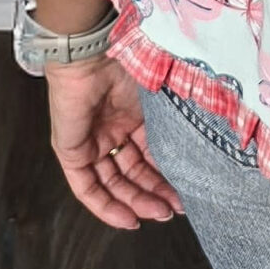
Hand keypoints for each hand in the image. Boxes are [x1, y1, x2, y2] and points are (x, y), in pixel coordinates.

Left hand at [44, 55, 185, 228]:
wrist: (97, 50)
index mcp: (132, 115)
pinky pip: (86, 186)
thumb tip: (198, 155)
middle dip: (153, 193)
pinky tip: (127, 218)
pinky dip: (105, 206)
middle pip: (131, 172)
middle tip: (174, 209)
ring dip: (135, 202)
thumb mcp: (158, 102)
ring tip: (158, 214)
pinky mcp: (71, 150)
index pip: (148, 155)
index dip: (164, 176)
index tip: (185, 193)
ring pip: (112, 182)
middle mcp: (111, 130)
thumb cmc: (131, 61)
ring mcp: (90, 140)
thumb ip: (171, 129)